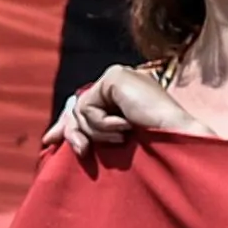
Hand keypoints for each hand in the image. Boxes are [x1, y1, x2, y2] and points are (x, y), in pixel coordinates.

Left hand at [43, 65, 198, 163]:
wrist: (177, 141)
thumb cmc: (156, 148)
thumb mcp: (114, 140)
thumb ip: (88, 132)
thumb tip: (50, 137)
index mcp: (128, 95)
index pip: (88, 105)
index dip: (68, 125)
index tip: (49, 141)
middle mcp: (124, 82)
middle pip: (79, 106)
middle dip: (74, 132)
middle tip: (82, 151)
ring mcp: (121, 77)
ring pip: (81, 108)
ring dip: (97, 132)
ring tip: (122, 138)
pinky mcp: (116, 77)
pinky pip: (88, 106)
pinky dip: (102, 124)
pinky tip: (125, 126)